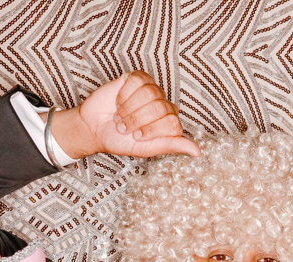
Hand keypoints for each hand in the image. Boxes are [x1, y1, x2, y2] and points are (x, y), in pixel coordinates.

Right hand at [50, 71, 200, 159]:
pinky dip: (124, 94)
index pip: (172, 123)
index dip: (151, 130)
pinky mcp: (136, 78)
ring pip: (149, 93)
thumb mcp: (146, 149)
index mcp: (170, 122)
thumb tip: (198, 152)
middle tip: (124, 128)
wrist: (94, 129)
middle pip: (160, 107)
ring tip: (120, 117)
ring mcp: (151, 90)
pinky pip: (137, 80)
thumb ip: (172, 146)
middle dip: (138, 120)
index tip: (137, 137)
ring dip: (129, 108)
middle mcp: (164, 105)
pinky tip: (118, 101)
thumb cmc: (121, 141)